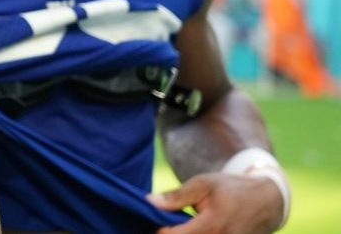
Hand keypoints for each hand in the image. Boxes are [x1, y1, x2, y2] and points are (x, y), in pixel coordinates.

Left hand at [147, 172, 284, 233]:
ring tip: (182, 224)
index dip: (159, 229)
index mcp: (211, 226)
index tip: (156, 219)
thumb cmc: (231, 189)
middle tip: (170, 221)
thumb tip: (148, 201)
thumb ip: (176, 196)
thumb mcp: (203, 184)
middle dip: (170, 232)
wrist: (266, 202)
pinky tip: (195, 228)